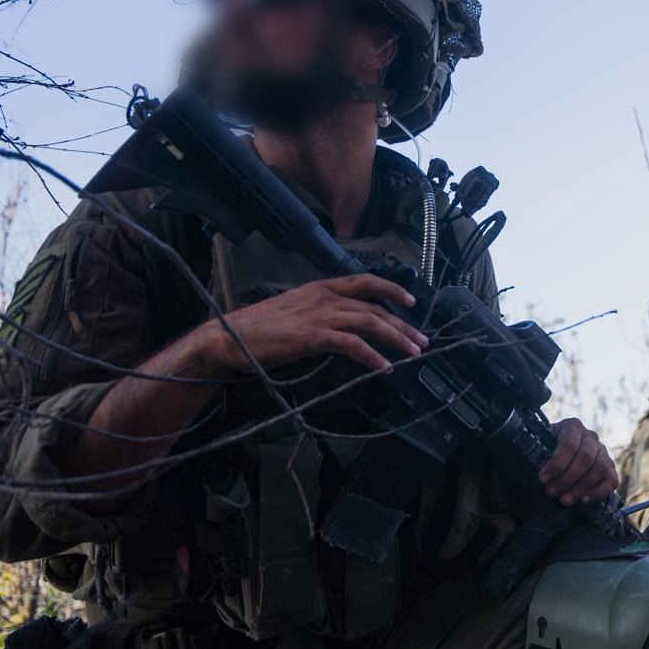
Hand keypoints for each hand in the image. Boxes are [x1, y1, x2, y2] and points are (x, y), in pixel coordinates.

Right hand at [197, 275, 425, 373]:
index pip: (364, 281)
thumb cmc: (259, 328)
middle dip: (402, 325)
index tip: (410, 301)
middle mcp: (324, 297)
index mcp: (320, 287)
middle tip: (421, 341)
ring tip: (412, 354)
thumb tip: (345, 327)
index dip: (391, 289)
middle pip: (374, 308)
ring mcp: (319, 315)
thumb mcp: (296, 311)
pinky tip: (383, 367)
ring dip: (396, 339)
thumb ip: (321, 313)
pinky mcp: (312, 337)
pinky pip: (351, 344)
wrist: (228, 336)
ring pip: (369, 323)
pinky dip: (371, 356)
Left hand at [538, 418, 617, 506]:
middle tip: (552, 492)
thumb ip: (537, 450)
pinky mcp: (611, 468)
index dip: (556, 463)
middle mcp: (591, 437)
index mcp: (573, 426)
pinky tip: (583, 500)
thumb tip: (533, 466)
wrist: (564, 454)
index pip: (569, 444)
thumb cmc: (549, 450)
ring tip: (564, 500)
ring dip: (581, 487)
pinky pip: (612, 481)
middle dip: (567, 478)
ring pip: (600, 468)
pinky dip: (599, 492)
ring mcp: (603, 452)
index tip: (543, 479)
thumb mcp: (542, 444)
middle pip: (585, 457)